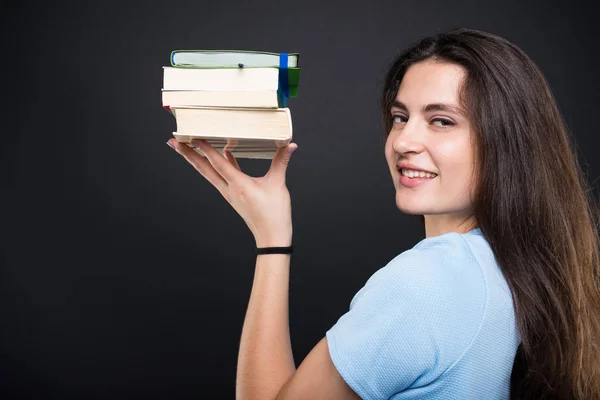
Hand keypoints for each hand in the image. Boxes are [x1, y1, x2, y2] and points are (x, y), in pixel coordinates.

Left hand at [167, 139, 297, 247]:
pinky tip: (220, 155)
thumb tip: (289, 145)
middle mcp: (229, 189)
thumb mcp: (278, 185)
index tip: (193, 136)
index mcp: (238, 185)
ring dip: (195, 160)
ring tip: (183, 149)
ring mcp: (229, 193)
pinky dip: (216, 165)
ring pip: (208, 173)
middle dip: (187, 154)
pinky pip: (220, 177)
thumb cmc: (274, 215)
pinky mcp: (233, 196)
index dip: (205, 148)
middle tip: (173, 141)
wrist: (271, 238)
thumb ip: (281, 162)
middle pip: (203, 168)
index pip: (218, 162)